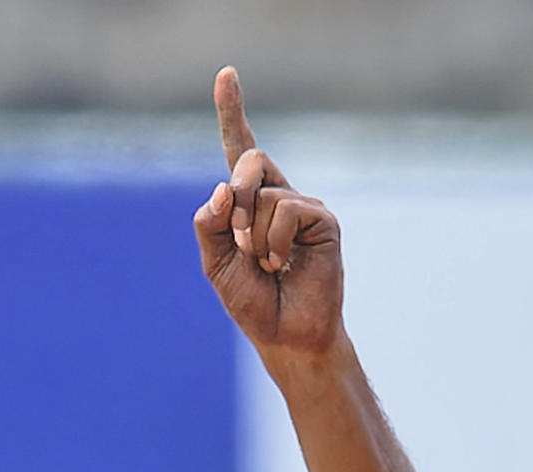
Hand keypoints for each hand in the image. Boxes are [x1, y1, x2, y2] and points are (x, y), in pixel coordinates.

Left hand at [193, 66, 344, 360]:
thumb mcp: (215, 261)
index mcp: (249, 201)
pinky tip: (283, 265)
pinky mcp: (324, 222)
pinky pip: (287, 210)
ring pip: (263, 194)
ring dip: (252, 235)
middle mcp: (278, 196)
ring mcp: (303, 206)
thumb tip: (224, 186)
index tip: (226, 73)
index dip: (233, 110)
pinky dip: (274, 241)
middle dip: (236, 197)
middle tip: (238, 240)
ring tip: (267, 266)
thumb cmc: (253, 302)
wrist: (286, 336)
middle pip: (249, 159)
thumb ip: (208, 222)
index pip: (239, 148)